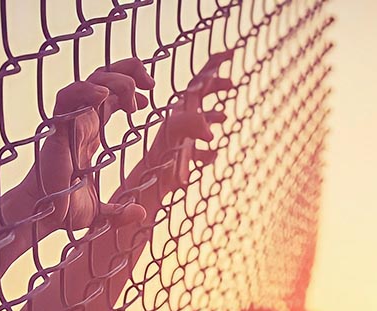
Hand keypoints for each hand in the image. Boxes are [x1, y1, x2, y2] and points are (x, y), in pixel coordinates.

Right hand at [19, 58, 154, 231]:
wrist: (43, 218)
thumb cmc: (65, 210)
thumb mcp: (101, 211)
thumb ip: (120, 211)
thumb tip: (141, 214)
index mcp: (91, 132)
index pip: (110, 96)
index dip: (130, 87)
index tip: (148, 96)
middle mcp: (81, 122)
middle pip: (102, 79)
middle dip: (128, 71)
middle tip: (150, 83)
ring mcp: (69, 124)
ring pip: (88, 83)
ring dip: (113, 80)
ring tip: (133, 96)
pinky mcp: (57, 131)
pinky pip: (66, 99)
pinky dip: (84, 91)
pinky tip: (104, 97)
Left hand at [146, 51, 234, 191]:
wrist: (144, 190)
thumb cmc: (157, 163)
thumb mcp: (173, 138)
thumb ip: (188, 125)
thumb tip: (211, 131)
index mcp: (181, 110)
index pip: (200, 82)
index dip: (214, 66)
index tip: (230, 54)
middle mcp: (181, 121)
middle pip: (199, 97)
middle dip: (215, 88)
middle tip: (232, 84)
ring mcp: (182, 139)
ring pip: (200, 121)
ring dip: (213, 115)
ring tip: (224, 115)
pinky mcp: (181, 159)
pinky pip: (198, 149)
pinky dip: (207, 150)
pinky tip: (212, 154)